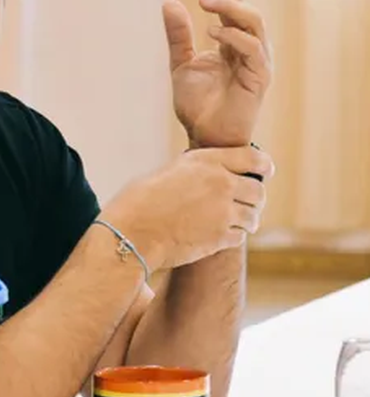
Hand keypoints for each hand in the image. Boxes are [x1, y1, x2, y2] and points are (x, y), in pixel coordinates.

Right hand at [110, 146, 274, 270]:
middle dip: (253, 198)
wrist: (131, 232)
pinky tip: (217, 235)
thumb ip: (196, 172)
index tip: (265, 170)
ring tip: (232, 222)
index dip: (263, 165)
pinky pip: (240, 236)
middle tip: (245, 203)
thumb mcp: (170, 173)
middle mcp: (221, 184)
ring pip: (253, 216)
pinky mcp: (221, 238)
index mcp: (207, 161)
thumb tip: (211, 177)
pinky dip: (232, 236)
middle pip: (258, 191)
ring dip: (245, 220)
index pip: (254, 158)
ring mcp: (223, 213)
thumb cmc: (139, 201)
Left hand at [163, 0, 272, 147]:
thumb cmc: (198, 104)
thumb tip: (169, 1)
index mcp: (232, 40)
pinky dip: (233, 36)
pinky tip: (210, 32)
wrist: (205, 136)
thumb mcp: (181, 63)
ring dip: (228, 6)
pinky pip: (253, 49)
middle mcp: (249, 45)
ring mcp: (257, 60)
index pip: (228, 2)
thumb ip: (178, 36)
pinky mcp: (260, 77)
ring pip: (253, 21)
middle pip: (241, 5)